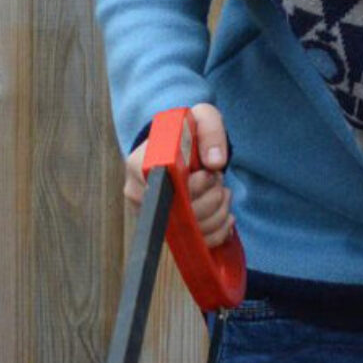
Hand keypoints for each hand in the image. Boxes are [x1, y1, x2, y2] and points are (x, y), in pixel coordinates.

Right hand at [122, 104, 235, 247]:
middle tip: (217, 179)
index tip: (210, 172)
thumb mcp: (200, 118)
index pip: (169, 186)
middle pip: (183, 212)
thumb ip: (211, 131)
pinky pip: (196, 244)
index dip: (197, 184)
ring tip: (221, 192)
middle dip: (213, 197)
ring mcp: (150, 215)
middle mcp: (138, 193)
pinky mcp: (165, 231)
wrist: (180, 149)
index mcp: (139, 163)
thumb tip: (215, 162)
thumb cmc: (187, 133)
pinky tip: (225, 215)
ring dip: (219, 213)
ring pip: (192, 230)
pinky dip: (218, 232)